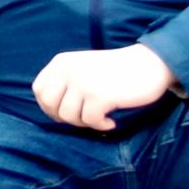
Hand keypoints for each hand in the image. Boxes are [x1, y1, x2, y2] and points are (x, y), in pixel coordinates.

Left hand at [33, 44, 174, 130]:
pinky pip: (90, 121)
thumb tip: (52, 112)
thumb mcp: (83, 67)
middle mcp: (68, 70)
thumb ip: (65, 81)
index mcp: (61, 62)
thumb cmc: (116, 71)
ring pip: (68, 116)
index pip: (39, 89)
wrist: (150, 63)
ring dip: (84, 123)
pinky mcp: (100, 96)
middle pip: (50, 105)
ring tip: (100, 118)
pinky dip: (100, 125)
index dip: (48, 106)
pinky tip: (110, 121)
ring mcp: (83, 82)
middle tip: (84, 118)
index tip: (66, 112)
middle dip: (65, 118)